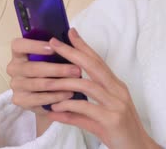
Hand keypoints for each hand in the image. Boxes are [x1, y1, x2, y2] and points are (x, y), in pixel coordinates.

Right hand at [6, 36, 81, 115]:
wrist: (43, 96)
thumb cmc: (49, 71)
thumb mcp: (53, 57)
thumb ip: (60, 46)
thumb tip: (72, 32)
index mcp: (18, 53)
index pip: (18, 45)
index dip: (34, 46)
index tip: (53, 46)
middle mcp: (14, 68)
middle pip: (32, 68)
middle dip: (57, 69)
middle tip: (76, 69)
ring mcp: (15, 85)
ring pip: (38, 84)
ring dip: (59, 83)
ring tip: (76, 82)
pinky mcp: (20, 100)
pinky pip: (39, 99)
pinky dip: (56, 97)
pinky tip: (69, 94)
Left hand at [45, 28, 161, 148]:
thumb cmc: (119, 133)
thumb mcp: (97, 119)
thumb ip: (76, 112)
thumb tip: (54, 110)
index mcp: (115, 86)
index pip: (98, 60)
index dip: (83, 46)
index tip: (69, 33)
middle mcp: (117, 91)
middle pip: (92, 66)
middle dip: (72, 53)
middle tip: (54, 42)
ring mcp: (116, 104)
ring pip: (87, 85)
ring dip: (64, 83)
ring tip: (47, 82)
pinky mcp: (112, 120)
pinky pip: (86, 109)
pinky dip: (68, 107)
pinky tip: (55, 108)